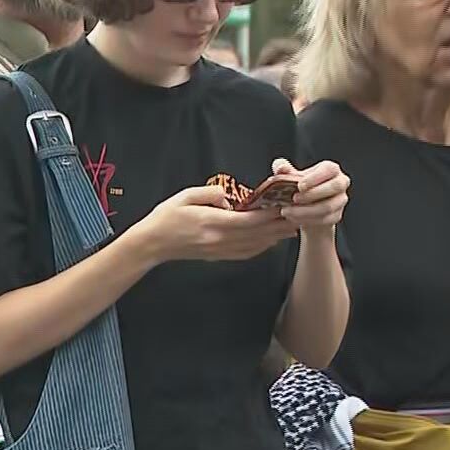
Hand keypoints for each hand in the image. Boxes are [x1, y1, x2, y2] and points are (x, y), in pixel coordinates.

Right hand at [135, 184, 298, 263]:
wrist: (152, 244)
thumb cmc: (165, 218)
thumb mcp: (185, 196)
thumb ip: (210, 193)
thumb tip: (229, 197)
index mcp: (211, 222)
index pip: (248, 219)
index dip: (269, 213)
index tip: (284, 205)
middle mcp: (219, 239)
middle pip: (257, 233)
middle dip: (279, 224)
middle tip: (298, 215)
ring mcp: (219, 250)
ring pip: (255, 245)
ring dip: (275, 236)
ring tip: (291, 227)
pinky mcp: (217, 256)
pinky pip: (246, 253)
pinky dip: (261, 247)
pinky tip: (270, 241)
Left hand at [273, 157, 348, 233]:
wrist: (305, 208)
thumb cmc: (299, 187)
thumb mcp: (291, 176)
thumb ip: (284, 169)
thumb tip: (280, 167)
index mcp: (331, 169)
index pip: (330, 169)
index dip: (316, 177)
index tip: (299, 186)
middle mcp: (341, 183)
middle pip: (334, 187)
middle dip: (312, 194)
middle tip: (293, 199)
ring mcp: (340, 200)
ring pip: (328, 206)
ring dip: (306, 210)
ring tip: (287, 211)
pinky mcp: (336, 216)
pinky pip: (325, 219)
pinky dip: (307, 220)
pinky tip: (293, 218)